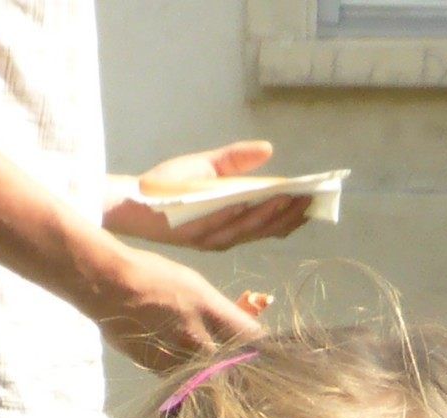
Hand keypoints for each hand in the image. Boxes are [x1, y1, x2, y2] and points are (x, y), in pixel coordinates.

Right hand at [85, 242, 273, 375]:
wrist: (109, 286)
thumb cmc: (154, 275)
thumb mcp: (195, 285)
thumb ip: (220, 310)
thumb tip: (243, 324)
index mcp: (211, 311)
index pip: (252, 338)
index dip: (262, 348)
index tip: (266, 352)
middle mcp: (197, 338)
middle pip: (233, 366)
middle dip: (241, 368)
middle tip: (246, 369)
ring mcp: (177, 357)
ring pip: (207, 377)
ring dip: (214, 375)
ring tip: (212, 369)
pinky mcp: (158, 370)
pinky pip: (183, 378)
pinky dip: (189, 376)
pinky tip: (186, 365)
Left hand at [108, 142, 318, 253]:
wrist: (133, 200)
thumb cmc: (170, 185)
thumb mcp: (208, 167)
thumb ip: (236, 160)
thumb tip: (268, 150)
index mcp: (231, 224)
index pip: (267, 223)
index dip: (290, 216)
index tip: (313, 203)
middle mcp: (223, 236)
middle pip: (262, 229)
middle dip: (287, 215)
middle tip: (310, 200)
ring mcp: (208, 238)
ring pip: (244, 230)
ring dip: (267, 215)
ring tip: (288, 197)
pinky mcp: (190, 236)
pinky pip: (217, 225)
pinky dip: (234, 214)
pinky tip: (249, 201)